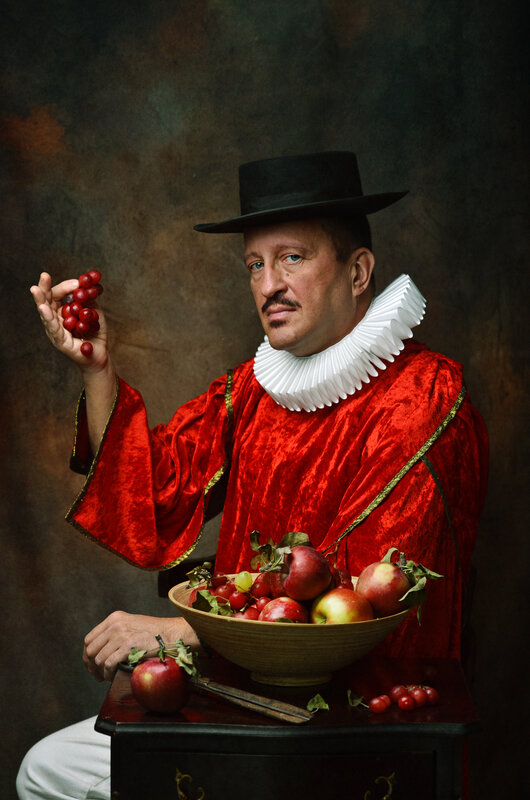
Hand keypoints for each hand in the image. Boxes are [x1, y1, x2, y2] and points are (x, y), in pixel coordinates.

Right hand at [30, 271, 108, 370]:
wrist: (100, 355)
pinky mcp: (59, 341)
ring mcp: (55, 331)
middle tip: (44, 275)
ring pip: (46, 313)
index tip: (78, 282)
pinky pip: (53, 327)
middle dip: (44, 287)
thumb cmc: (95, 334)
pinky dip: (48, 316)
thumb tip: (87, 284)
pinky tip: (43, 308)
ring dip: (40, 300)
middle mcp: (55, 320)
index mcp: (61, 311)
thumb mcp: (94, 313)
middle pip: (46, 301)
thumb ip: (89, 300)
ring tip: (35, 289)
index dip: (65, 286)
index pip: (57, 295)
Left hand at [83, 611, 200, 681]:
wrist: (172, 634)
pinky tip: (113, 676)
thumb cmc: (154, 633)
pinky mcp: (128, 646)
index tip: (91, 666)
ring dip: (101, 672)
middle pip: (90, 650)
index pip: (89, 639)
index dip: (87, 656)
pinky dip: (108, 673)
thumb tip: (101, 650)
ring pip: (98, 659)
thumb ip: (116, 633)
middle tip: (98, 676)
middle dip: (92, 666)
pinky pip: (108, 664)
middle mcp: (115, 625)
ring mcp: (121, 635)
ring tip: (108, 677)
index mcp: (114, 618)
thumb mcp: (132, 625)